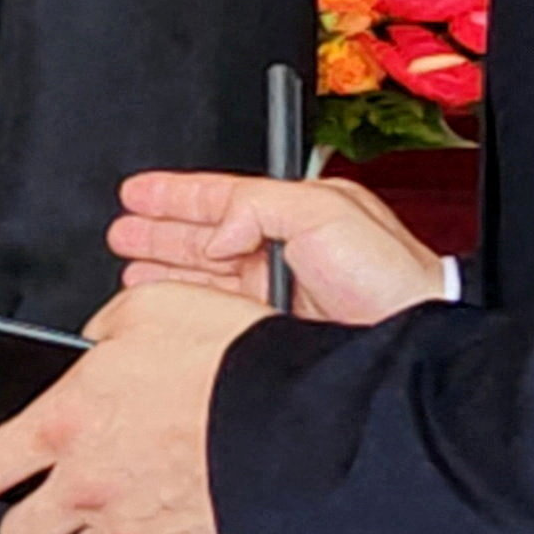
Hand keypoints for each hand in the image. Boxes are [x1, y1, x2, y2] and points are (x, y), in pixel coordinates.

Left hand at [0, 280, 273, 533]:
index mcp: (67, 422)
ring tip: (117, 515)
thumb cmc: (228, 360)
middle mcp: (91, 485)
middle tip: (45, 507)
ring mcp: (136, 527)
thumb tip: (102, 342)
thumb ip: (110, 330)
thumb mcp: (153, 310)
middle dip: (28, 524)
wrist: (298, 422)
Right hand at [108, 169, 443, 326]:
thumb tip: (216, 231)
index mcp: (296, 213)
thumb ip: (260, 205)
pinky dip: (183, 305)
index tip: (136, 192)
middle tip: (122, 230)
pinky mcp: (270, 331)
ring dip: (166, 268)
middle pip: (205, 235)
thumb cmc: (390, 278)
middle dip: (160, 230)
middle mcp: (285, 250)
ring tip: (132, 266)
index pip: (220, 196)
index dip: (174, 193)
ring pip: (204, 274)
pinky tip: (164, 304)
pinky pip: (213, 312)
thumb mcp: (325, 211)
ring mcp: (277, 292)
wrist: (411, 340)